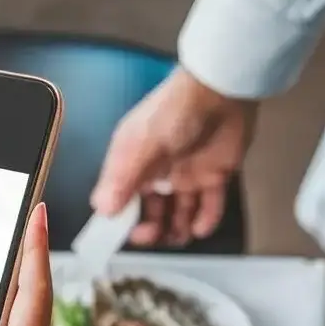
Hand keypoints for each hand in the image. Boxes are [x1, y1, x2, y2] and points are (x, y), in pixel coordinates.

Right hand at [91, 67, 256, 246]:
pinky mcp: (213, 175)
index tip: (126, 234)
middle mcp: (157, 172)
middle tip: (155, 235)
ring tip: (179, 236)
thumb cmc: (175, 110)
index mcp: (132, 163)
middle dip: (150, 230)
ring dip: (177, 231)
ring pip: (178, 214)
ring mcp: (186, 175)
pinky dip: (205, 220)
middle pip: (148, 212)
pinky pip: (209, 206)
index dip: (122, 221)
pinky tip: (200, 227)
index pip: (120, 201)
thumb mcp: (140, 144)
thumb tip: (103, 210)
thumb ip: (122, 179)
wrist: (221, 89)